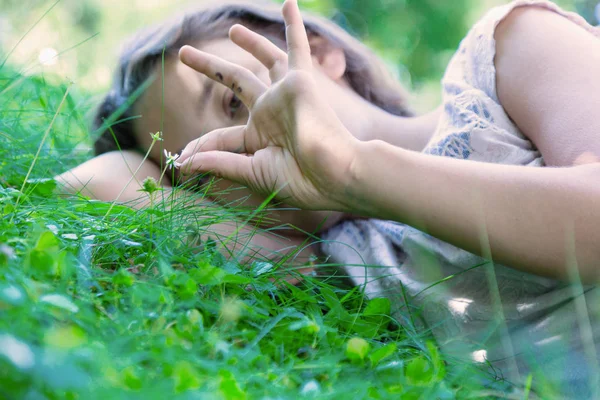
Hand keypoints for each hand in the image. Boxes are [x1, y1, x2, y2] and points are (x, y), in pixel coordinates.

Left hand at [177, 0, 359, 211]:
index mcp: (259, 139)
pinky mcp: (300, 80)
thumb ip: (220, 163)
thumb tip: (184, 164)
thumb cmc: (301, 180)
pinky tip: (289, 3)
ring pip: (262, 60)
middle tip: (185, 53)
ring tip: (233, 29)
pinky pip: (297, 47)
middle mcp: (270, 113)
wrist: (336, 173)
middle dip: (210, 67)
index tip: (182, 161)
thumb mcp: (253, 172)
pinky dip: (294, 25)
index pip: (221, 136)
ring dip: (248, 41)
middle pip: (234, 83)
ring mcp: (284, 95)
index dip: (201, 149)